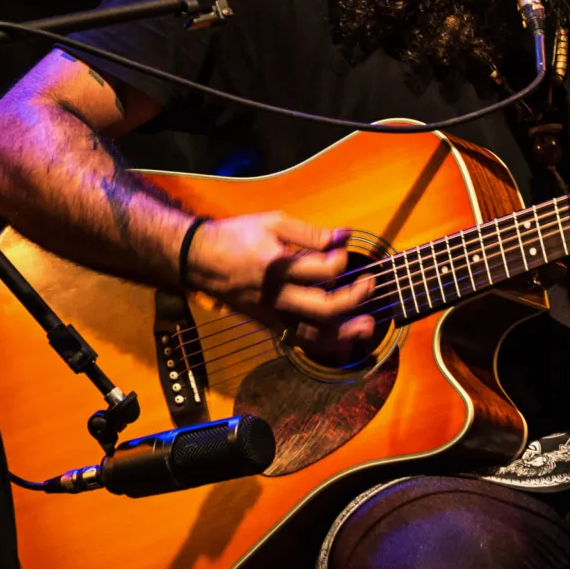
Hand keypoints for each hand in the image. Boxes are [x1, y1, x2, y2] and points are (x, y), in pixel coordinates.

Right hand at [183, 212, 376, 355]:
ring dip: (344, 333)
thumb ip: (311, 232)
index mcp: (277, 265)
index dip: (342, 260)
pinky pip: (298, 340)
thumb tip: (345, 236)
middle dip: (354, 299)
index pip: (323, 269)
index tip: (344, 252)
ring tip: (367, 327)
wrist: (198, 260)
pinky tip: (342, 343)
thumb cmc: (237, 237)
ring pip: (312, 334)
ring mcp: (271, 314)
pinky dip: (322, 345)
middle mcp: (276, 295)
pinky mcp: (266, 324)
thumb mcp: (272, 223)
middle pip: (324, 308)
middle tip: (371, 285)